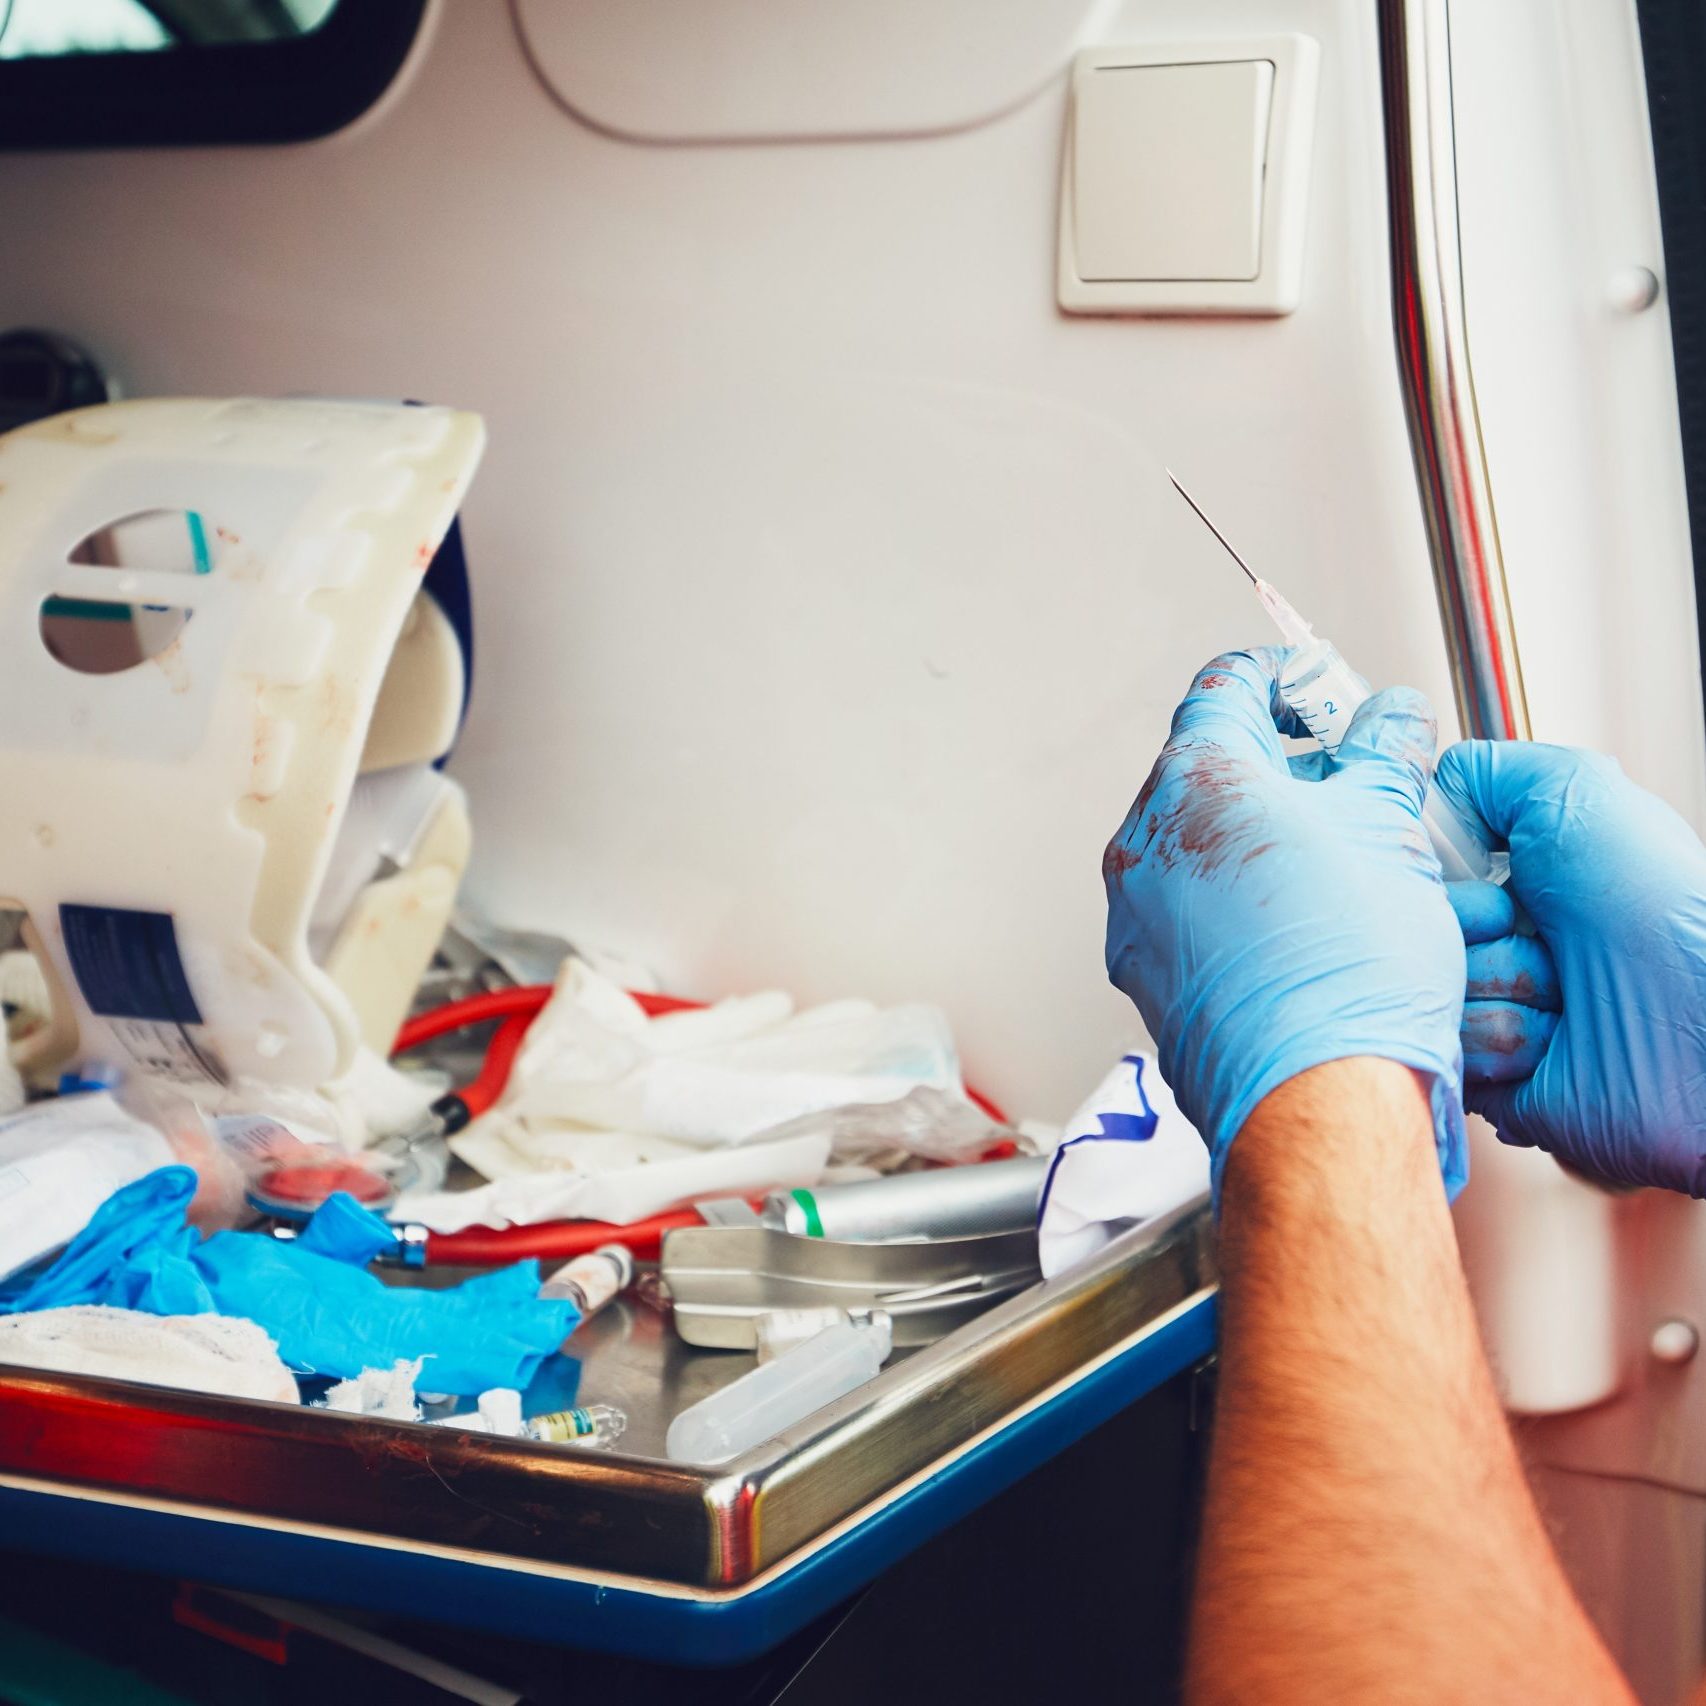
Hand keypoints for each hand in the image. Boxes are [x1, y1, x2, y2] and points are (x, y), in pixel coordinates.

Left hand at [1104, 648, 1466, 1197]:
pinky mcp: (1147, 974)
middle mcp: (1144, 844)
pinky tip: (1302, 923)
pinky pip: (1191, 912)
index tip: (1319, 689)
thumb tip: (1392, 719)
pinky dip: (1239, 900)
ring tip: (1338, 861)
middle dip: (1281, 765)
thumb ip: (1385, 752)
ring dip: (1262, 838)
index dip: (1283, 677)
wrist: (1318, 1097)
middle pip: (1208, 769)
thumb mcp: (1390, 826)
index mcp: (1193, 781)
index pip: (1225, 687)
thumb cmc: (1347, 970)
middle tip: (1348, 780)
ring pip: (1198, 846)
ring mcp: (1136, 915)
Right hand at [1435, 741, 1705, 1194]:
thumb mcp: (1571, 790)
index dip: (1426, 865)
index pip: (1413, 866)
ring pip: (1423, 990)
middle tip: (1520, 926)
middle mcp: (1500, 941)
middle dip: (1459, 926)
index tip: (1458, 864)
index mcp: (1513, 879)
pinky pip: (1448, 1050)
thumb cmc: (1662, 906)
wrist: (1705, 1023)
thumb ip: (1482, 771)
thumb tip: (1420, 786)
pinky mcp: (1493, 1076)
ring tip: (1558, 991)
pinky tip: (1550, 1037)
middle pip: (1407, 927)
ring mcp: (1495, 1007)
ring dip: (1489, 986)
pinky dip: (1498, 1039)